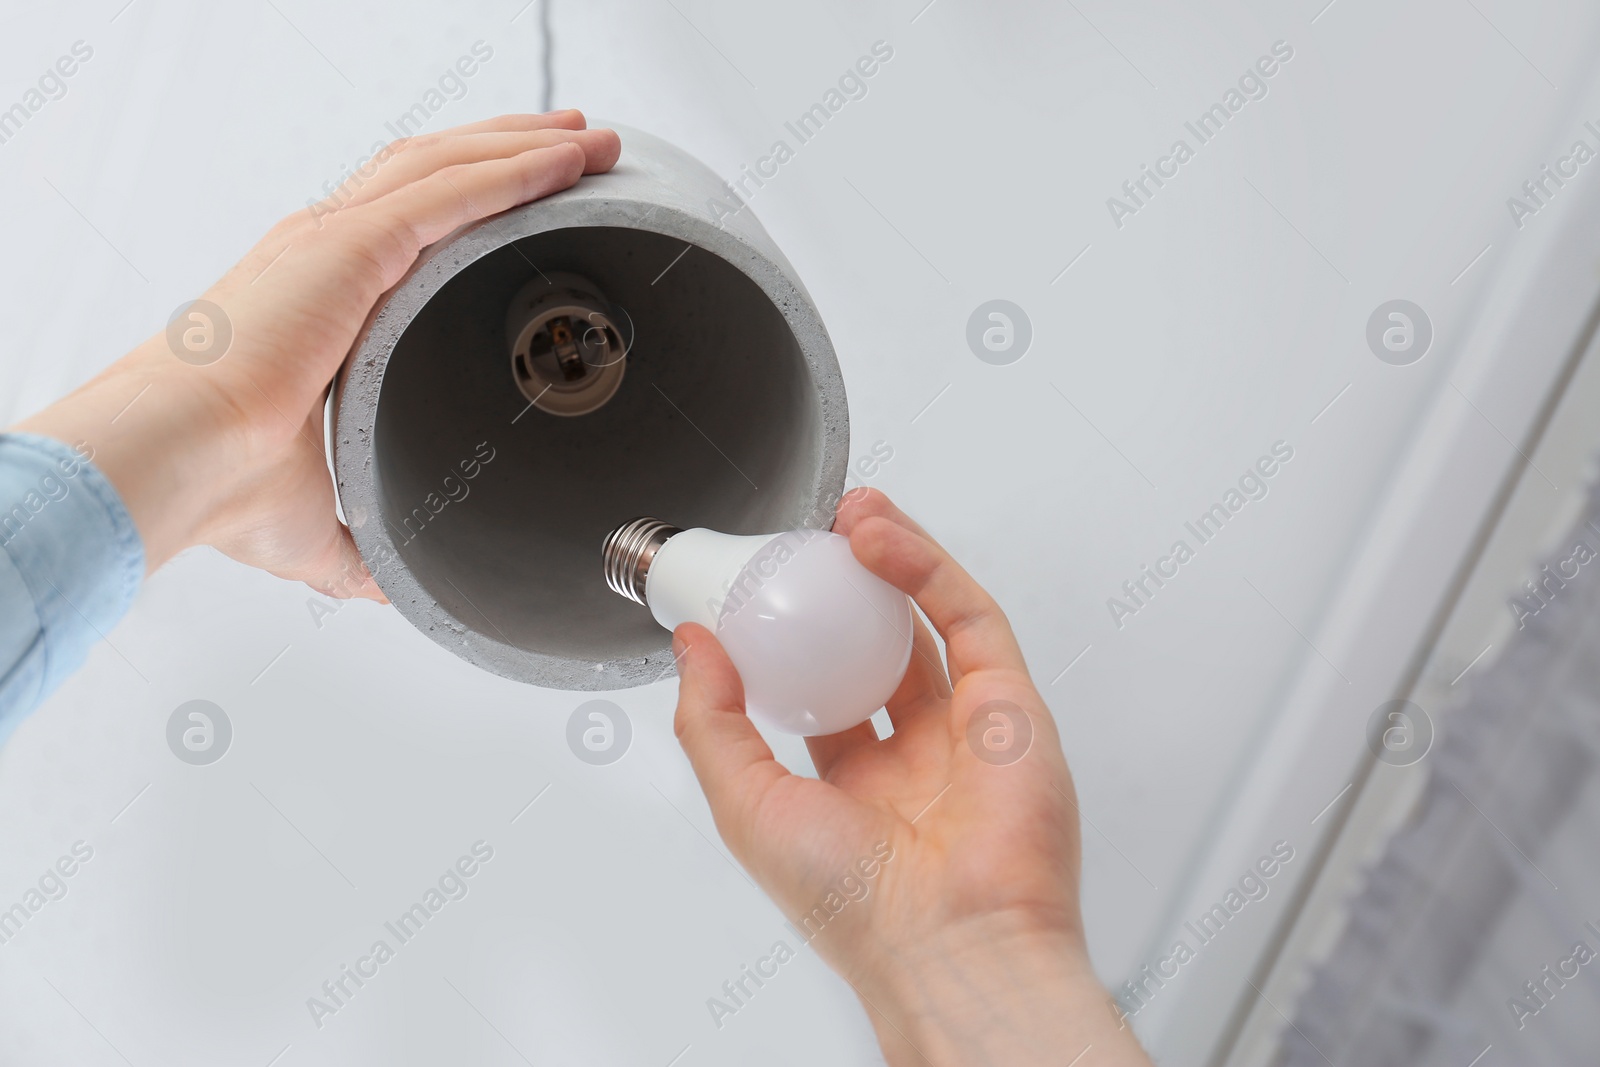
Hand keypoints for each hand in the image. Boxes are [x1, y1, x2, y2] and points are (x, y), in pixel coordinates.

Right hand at [16, 112, 619, 598]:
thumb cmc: (221, 483)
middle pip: (435, 173)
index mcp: (317, 296)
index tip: (525, 203)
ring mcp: (336, 241)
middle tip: (578, 148)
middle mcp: (324, 251)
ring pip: (449, 166)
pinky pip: (454, 192)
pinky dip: (517, 170)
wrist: (178, 463)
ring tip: (590, 141)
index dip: (468, 201)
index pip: (404, 224)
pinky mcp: (351, 246)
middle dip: (510, 153)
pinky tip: (568, 161)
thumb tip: (393, 581)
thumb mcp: (314, 523)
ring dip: (526, 148)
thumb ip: (361, 547)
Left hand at [672, 489, 1150, 1065]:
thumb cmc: (853, 905)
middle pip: (880, 649)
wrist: (947, 940)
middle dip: (847, 591)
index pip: (823, 695)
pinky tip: (880, 539)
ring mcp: (967, 729)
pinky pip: (969, 618)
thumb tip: (692, 646)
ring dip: (891, 560)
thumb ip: (711, 722)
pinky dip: (927, 569)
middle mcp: (915, 758)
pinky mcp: (1013, 703)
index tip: (765, 591)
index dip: (795, 638)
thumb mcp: (744, 805)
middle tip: (815, 541)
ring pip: (930, 621)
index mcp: (853, 791)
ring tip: (850, 514)